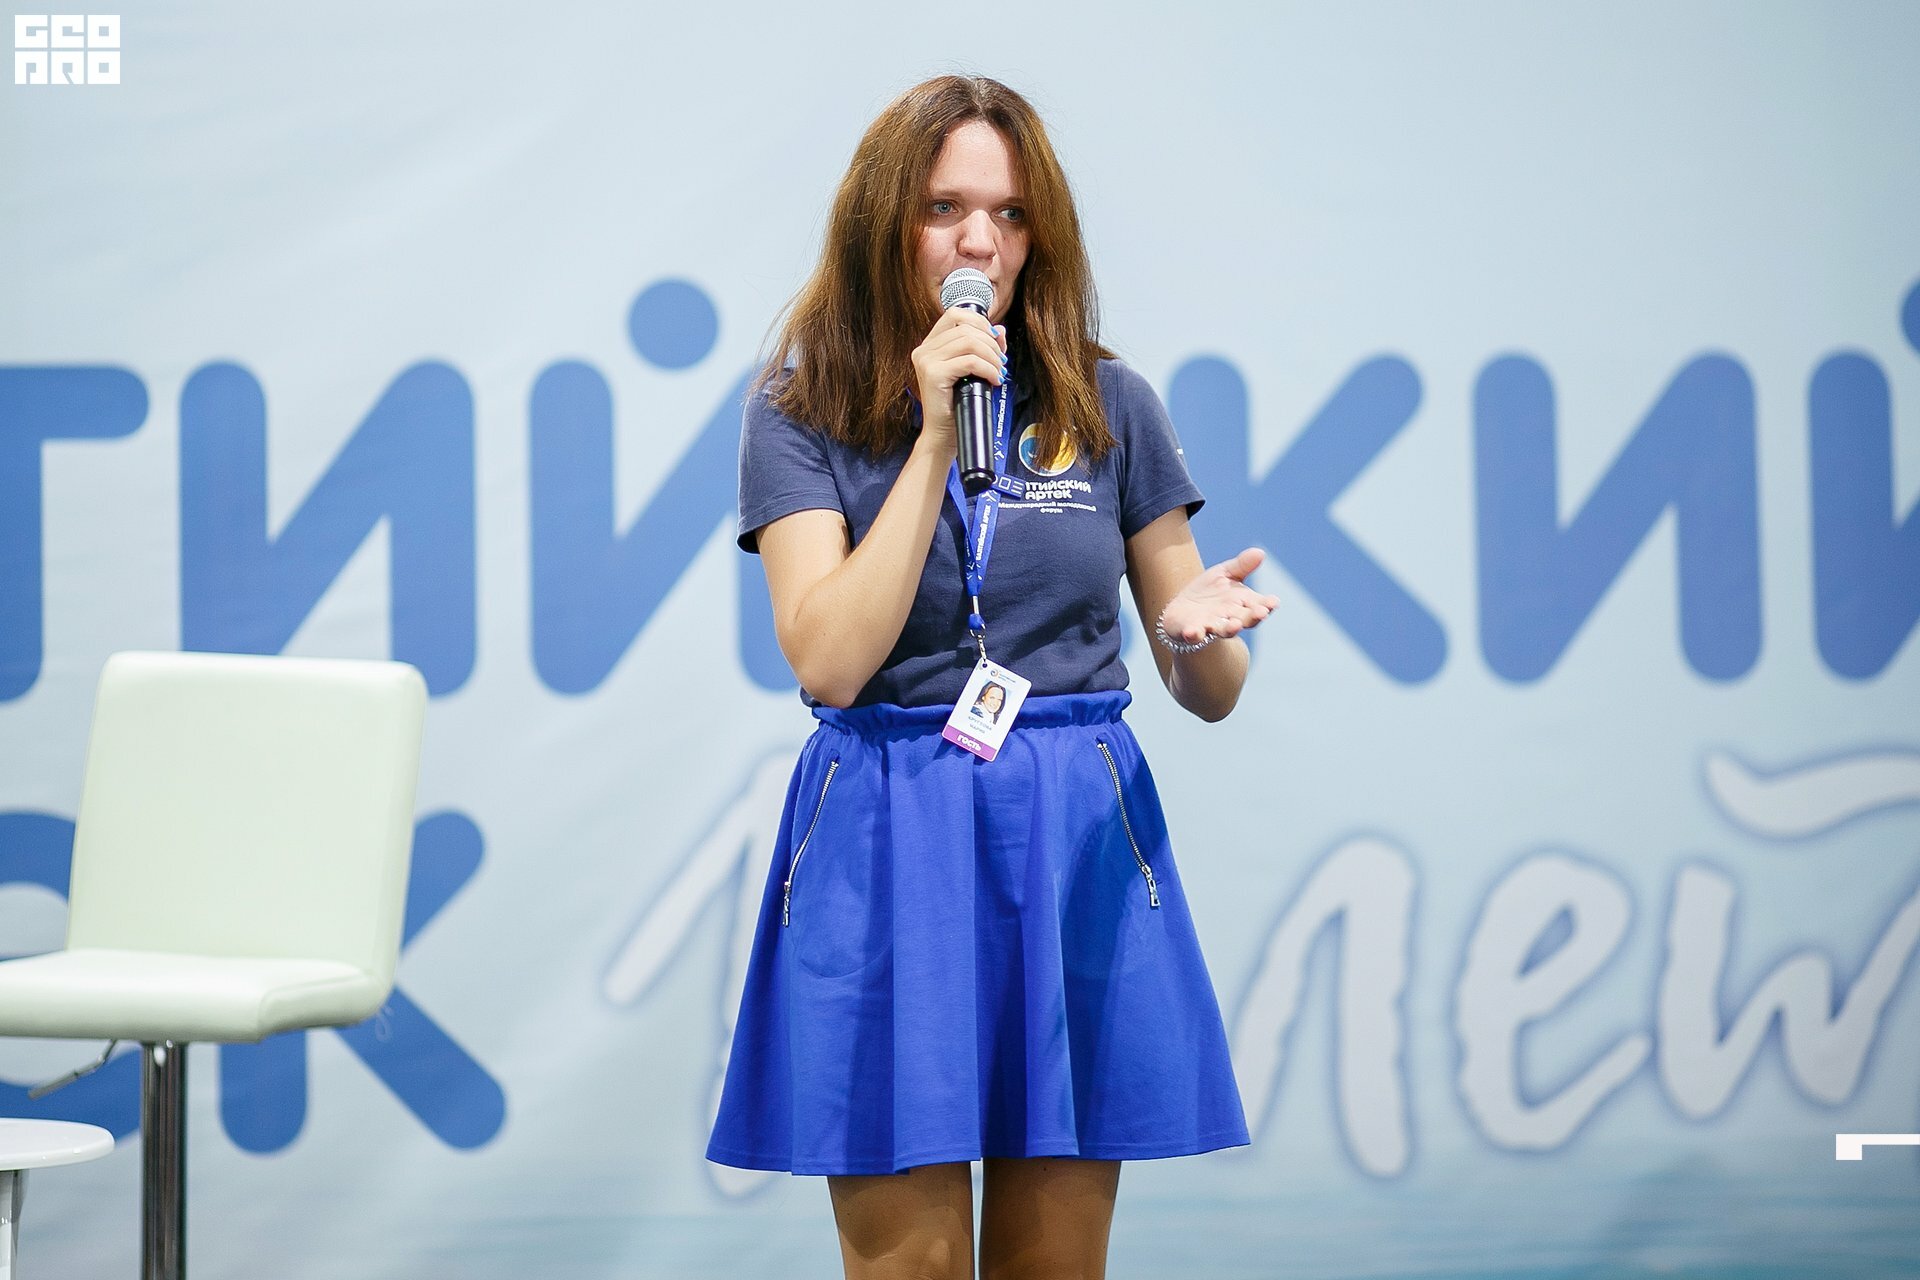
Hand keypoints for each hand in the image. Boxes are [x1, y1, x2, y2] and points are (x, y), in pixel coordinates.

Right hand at [908, 308, 1007, 452]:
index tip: (994, 340)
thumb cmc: (957, 405)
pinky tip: (993, 380)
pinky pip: (970, 361)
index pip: (954, 314)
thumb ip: (984, 348)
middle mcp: (924, 350)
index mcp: (930, 345)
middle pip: (966, 328)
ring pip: (969, 342)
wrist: (944, 435)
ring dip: (992, 357)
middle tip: (1002, 362)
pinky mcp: (934, 374)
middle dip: (991, 343)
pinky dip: (988, 369)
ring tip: (998, 372)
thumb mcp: (973, 371)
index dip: (979, 322)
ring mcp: (926, 361)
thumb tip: (1000, 330)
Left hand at [1158, 548, 1278, 646]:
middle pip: (1246, 619)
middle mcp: (1231, 617)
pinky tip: (1192, 632)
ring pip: (1224, 630)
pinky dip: (1194, 634)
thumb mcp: (1225, 574)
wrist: (1183, 609)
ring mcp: (1212, 626)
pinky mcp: (1193, 631)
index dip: (1267, 604)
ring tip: (1235, 625)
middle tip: (1262, 613)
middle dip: (1254, 617)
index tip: (1274, 602)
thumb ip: (1242, 565)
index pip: (1259, 604)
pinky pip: (1195, 635)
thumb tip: (1260, 552)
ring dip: (1230, 628)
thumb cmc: (1209, 592)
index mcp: (1242, 603)